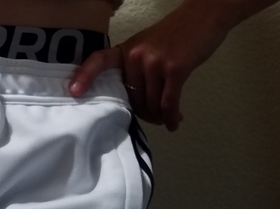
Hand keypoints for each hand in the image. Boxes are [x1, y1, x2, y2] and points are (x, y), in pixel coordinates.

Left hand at [69, 1, 229, 130]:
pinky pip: (168, 102)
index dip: (84, 76)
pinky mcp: (175, 69)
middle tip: (154, 117)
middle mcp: (136, 56)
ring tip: (167, 117)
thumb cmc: (175, 36)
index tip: (73, 92)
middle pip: (132, 98)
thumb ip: (135, 70)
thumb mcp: (146, 46)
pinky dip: (171, 116)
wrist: (205, 15)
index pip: (99, 61)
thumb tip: (133, 104)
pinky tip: (174, 122)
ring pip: (150, 103)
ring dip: (159, 116)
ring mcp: (155, 62)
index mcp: (125, 50)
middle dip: (144, 113)